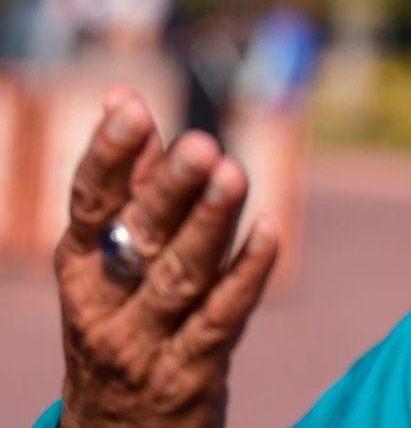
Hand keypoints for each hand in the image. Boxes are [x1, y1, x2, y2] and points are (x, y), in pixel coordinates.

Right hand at [53, 88, 278, 427]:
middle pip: (139, 239)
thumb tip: (122, 96)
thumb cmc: (121, 323)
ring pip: (181, 277)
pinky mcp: (191, 374)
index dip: (107, 157)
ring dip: (210, 225)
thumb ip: (125, 182)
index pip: (88, 206)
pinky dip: (246, 274)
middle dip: (168, 190)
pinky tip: (270, 231)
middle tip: (202, 145)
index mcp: (80, 268)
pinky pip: (221, 318)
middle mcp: (103, 306)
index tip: (132, 109)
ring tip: (235, 174)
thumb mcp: (109, 261)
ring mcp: (146, 343)